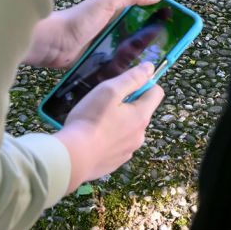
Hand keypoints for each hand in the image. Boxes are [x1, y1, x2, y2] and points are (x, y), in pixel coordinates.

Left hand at [22, 0, 163, 68]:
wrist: (53, 44)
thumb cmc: (78, 19)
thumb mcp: (106, 2)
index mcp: (113, 12)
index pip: (140, 14)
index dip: (155, 19)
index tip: (171, 27)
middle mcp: (110, 29)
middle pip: (135, 36)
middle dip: (149, 43)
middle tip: (165, 52)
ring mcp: (103, 47)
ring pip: (127, 53)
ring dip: (137, 58)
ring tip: (152, 67)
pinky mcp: (97, 63)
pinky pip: (115, 67)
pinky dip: (123, 70)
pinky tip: (133, 76)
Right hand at [55, 62, 164, 191]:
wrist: (73, 158)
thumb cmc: (91, 119)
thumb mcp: (110, 90)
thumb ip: (132, 78)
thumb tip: (150, 68)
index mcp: (141, 116)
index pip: (157, 92)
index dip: (144, 83)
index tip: (125, 85)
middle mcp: (140, 135)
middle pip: (141, 111)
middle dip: (127, 103)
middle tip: (104, 102)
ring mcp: (128, 150)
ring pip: (129, 128)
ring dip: (118, 121)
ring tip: (96, 120)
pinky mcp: (116, 162)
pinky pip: (118, 144)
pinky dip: (109, 138)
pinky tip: (93, 137)